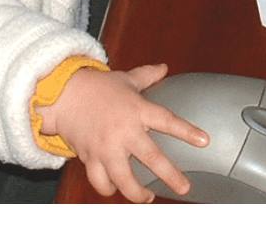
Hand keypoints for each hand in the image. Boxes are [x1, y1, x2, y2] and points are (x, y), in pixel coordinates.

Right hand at [36, 63, 208, 202]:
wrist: (62, 94)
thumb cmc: (96, 87)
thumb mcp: (125, 79)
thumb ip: (147, 76)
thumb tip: (164, 67)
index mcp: (136, 109)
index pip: (167, 120)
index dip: (186, 131)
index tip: (204, 141)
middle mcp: (123, 130)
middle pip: (151, 157)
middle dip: (169, 175)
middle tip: (184, 188)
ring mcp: (106, 146)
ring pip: (123, 178)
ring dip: (137, 193)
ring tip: (148, 198)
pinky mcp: (89, 157)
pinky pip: (100, 181)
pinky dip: (108, 188)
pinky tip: (115, 190)